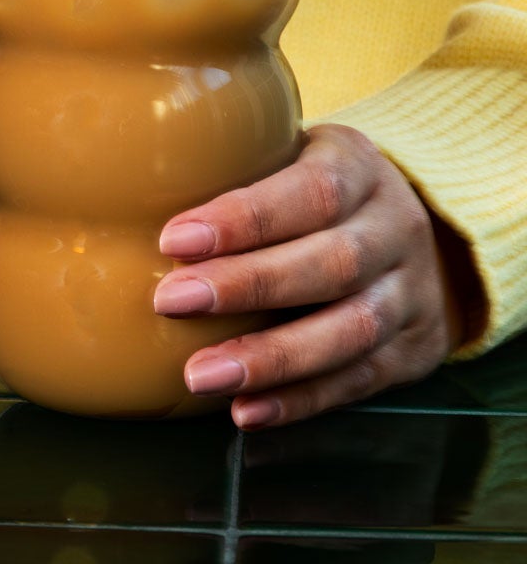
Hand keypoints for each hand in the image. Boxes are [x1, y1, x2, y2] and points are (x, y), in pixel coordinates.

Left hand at [152, 123, 462, 427]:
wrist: (429, 233)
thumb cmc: (322, 190)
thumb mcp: (296, 154)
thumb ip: (239, 164)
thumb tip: (133, 182)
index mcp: (360, 167)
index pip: (310, 190)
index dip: (244, 218)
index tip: (174, 239)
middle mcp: (396, 228)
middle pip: (331, 263)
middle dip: (247, 286)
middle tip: (171, 302)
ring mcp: (411, 293)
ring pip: (351, 330)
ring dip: (272, 358)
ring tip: (201, 374)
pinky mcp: (414, 351)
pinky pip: (359, 381)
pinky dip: (300, 400)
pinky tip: (245, 409)